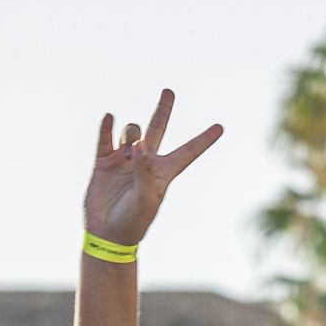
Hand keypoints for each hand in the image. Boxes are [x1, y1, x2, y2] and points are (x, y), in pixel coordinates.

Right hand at [83, 91, 223, 250]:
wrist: (107, 234)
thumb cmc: (133, 222)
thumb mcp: (146, 199)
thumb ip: (145, 171)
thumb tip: (140, 144)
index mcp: (163, 172)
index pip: (188, 152)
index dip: (203, 140)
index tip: (220, 127)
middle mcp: (145, 162)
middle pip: (157, 129)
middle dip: (163, 110)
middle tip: (169, 91)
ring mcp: (124, 160)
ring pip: (131, 132)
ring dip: (131, 133)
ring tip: (128, 149)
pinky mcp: (104, 162)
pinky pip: (105, 138)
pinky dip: (107, 127)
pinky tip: (109, 117)